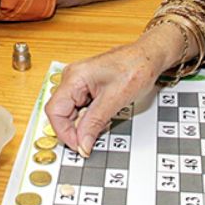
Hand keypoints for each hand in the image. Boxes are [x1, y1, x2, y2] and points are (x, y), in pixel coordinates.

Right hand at [45, 24, 185, 155]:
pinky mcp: (86, 88)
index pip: (55, 111)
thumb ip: (94, 123)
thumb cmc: (136, 68)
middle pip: (61, 113)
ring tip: (103, 122)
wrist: (149, 57)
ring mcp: (78, 83)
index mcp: (74, 77)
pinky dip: (89, 118)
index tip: (80, 147)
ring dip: (83, 124)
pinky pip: (80, 109)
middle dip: (74, 130)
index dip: (64, 132)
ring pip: (71, 112)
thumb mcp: (115, 99)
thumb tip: (82, 144)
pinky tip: (103, 117)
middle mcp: (72, 78)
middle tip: (91, 141)